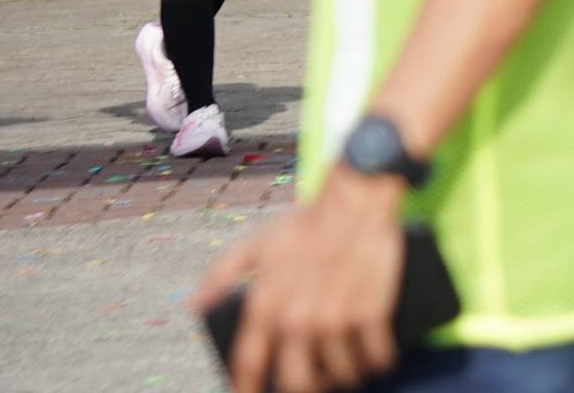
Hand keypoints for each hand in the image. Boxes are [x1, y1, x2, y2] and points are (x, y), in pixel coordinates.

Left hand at [195, 176, 405, 392]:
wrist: (357, 200)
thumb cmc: (305, 222)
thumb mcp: (254, 243)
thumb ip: (220, 274)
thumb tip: (195, 306)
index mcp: (265, 306)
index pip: (249, 365)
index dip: (248, 389)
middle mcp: (297, 320)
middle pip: (298, 381)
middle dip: (308, 387)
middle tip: (317, 382)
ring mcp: (336, 319)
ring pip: (341, 372)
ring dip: (346, 376)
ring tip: (350, 370)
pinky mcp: (372, 312)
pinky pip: (375, 355)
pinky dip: (378, 363)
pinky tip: (378, 361)